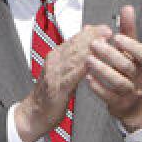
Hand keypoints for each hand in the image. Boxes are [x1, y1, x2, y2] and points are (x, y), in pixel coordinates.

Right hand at [14, 25, 109, 141]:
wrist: (34, 114)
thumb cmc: (51, 93)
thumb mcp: (62, 70)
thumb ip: (73, 56)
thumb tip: (86, 37)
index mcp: (56, 57)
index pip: (74, 40)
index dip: (90, 33)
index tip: (104, 27)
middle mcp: (54, 62)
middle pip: (74, 46)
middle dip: (92, 37)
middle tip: (107, 30)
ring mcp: (54, 74)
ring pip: (73, 58)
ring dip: (89, 49)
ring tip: (103, 42)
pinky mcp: (57, 89)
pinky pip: (71, 76)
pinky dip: (82, 69)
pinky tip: (92, 64)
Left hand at [85, 5, 141, 132]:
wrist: (133, 101)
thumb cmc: (130, 70)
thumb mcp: (131, 50)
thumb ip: (128, 30)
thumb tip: (127, 8)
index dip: (131, 46)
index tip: (116, 37)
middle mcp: (140, 77)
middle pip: (128, 66)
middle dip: (110, 55)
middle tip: (94, 45)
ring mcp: (131, 92)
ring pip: (119, 82)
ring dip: (103, 71)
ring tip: (88, 60)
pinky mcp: (120, 103)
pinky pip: (110, 96)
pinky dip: (99, 87)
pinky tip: (87, 78)